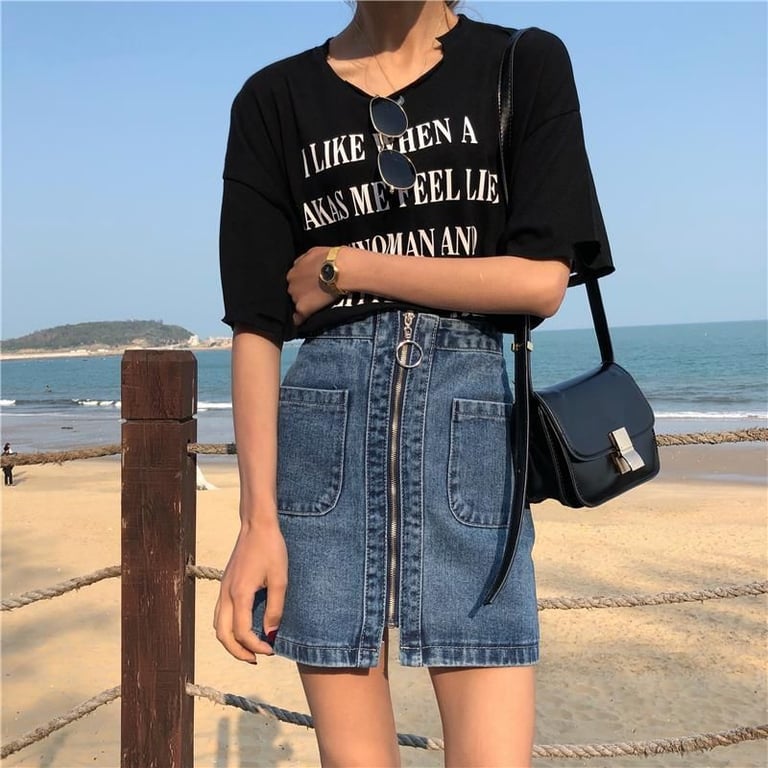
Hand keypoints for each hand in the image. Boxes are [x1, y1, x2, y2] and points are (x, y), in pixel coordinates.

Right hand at [213, 519, 287, 662]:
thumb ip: (275, 608)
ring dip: (231, 642)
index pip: (242, 633)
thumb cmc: (271, 549)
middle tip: (256, 659)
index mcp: (239, 594)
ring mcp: (223, 589)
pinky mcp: (225, 584)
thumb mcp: (280, 579)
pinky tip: (244, 627)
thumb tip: (271, 633)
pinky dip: (228, 628)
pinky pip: (220, 614)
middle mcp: (226, 594)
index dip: (256, 646)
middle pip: (223, 635)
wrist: (257, 525)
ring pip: (218, 626)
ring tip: (249, 648)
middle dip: (238, 651)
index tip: (271, 650)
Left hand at [287, 246, 342, 326]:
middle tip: (314, 294)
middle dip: (301, 293)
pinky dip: (300, 320)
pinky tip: (303, 321)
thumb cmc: (331, 258)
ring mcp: (296, 297)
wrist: (341, 270)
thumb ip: (303, 261)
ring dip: (303, 304)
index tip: (309, 285)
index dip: (301, 284)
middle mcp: (290, 284)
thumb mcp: (313, 252)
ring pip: (296, 303)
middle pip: (293, 292)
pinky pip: (298, 318)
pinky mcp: (303, 308)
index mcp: (292, 271)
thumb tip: (301, 266)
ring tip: (314, 305)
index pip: (293, 281)